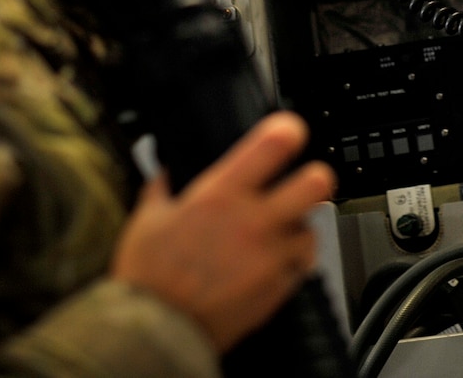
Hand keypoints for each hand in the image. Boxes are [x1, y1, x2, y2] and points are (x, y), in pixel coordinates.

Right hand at [110, 112, 336, 352]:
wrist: (157, 331)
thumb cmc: (149, 278)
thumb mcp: (146, 221)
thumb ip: (161, 189)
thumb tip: (164, 171)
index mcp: (221, 195)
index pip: (273, 145)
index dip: (289, 130)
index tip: (289, 131)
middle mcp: (253, 221)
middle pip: (315, 183)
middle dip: (314, 177)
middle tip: (302, 181)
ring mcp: (270, 256)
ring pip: (312, 228)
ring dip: (300, 227)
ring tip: (280, 230)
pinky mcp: (278, 288)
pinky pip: (301, 266)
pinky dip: (292, 261)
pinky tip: (273, 261)